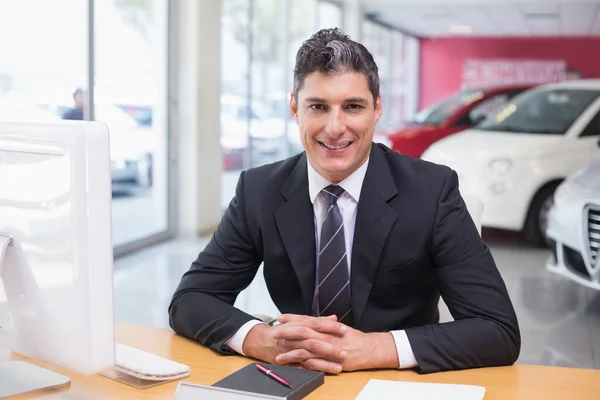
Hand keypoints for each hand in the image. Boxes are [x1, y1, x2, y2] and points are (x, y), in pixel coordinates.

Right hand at [242, 314, 347, 373]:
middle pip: (315, 341)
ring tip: (339, 365)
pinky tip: (326, 373)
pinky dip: (314, 369)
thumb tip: (333, 318)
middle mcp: (296, 337)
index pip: (317, 323)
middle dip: (331, 347)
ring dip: (325, 362)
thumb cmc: (283, 330)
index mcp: (300, 325)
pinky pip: (303, 367)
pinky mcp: (290, 361)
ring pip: (310, 356)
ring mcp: (292, 350)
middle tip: (345, 351)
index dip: (331, 327)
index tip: (345, 329)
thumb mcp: (300, 321)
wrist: (263, 340)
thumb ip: (317, 320)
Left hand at [274, 314, 398, 371]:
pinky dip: (301, 365)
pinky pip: (313, 363)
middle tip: (274, 332)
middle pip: (302, 332)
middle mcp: (325, 336)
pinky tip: (293, 367)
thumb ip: (327, 325)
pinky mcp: (330, 361)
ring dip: (290, 352)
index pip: (306, 320)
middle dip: (287, 332)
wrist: (370, 349)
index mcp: (327, 327)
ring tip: (278, 355)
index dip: (293, 318)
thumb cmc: (356, 339)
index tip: (281, 317)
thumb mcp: (340, 328)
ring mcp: (327, 349)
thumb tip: (317, 321)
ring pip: (305, 349)